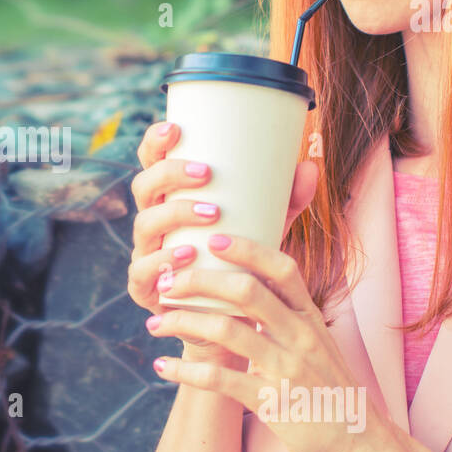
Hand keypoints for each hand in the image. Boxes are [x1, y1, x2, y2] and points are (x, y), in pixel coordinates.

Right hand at [127, 120, 320, 351]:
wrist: (226, 323)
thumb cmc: (240, 265)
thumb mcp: (265, 230)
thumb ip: (285, 201)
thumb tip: (309, 167)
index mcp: (171, 201)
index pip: (152, 163)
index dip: (155, 143)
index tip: (175, 128)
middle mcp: (154, 223)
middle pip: (144, 187)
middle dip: (171, 174)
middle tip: (208, 172)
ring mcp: (146, 255)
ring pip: (144, 225)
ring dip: (174, 213)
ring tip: (211, 213)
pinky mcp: (146, 289)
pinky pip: (142, 270)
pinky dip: (163, 260)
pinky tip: (188, 254)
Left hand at [145, 232, 391, 451]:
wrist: (358, 442)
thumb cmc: (328, 386)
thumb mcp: (316, 341)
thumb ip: (287, 313)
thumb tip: (245, 283)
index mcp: (310, 317)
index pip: (282, 268)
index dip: (247, 249)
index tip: (212, 240)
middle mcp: (301, 336)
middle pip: (247, 291)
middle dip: (199, 281)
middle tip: (167, 284)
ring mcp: (287, 369)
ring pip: (227, 330)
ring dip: (183, 322)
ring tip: (155, 322)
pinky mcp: (272, 402)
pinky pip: (220, 379)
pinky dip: (186, 370)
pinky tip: (162, 365)